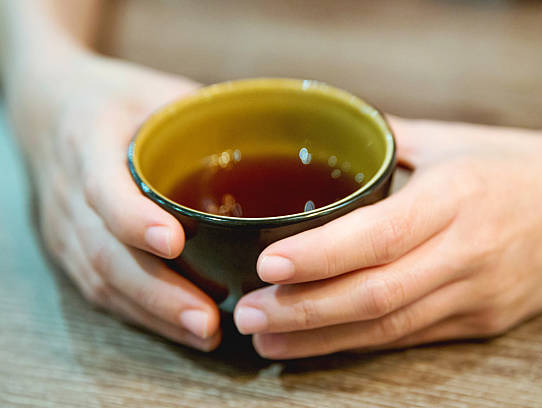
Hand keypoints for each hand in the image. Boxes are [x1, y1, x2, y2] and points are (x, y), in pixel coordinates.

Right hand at [12, 54, 220, 350]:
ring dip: (155, 315)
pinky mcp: (71, 250)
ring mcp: (65, 227)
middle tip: (207, 320)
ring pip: (103, 281)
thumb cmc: (113, 98)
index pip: (102, 187)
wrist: (49, 108)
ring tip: (205, 334)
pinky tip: (180, 330)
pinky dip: (142, 315)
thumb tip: (274, 138)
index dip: (134, 218)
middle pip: (105, 253)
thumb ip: (203, 112)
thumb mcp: (154, 90)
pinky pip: (102, 290)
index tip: (175, 243)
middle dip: (158, 293)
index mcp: (87, 141)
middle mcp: (69, 192)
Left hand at [234, 115, 541, 358]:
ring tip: (269, 340)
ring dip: (323, 339)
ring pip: (389, 327)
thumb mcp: (448, 140)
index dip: (319, 256)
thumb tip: (322, 136)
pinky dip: (361, 343)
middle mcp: (469, 251)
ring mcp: (480, 294)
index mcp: (457, 196)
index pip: (379, 235)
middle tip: (250, 315)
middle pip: (375, 294)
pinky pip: (412, 337)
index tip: (267, 265)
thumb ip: (382, 140)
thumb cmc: (510, 162)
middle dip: (304, 311)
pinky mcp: (485, 322)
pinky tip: (320, 344)